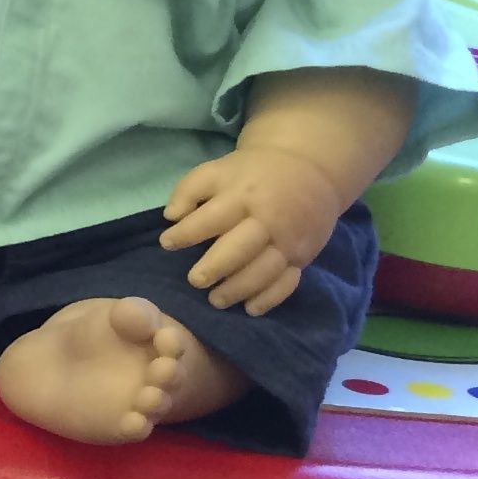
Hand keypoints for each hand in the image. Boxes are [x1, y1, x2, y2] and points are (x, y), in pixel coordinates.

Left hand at [159, 144, 343, 314]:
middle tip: (195, 281)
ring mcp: (290, 240)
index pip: (212, 218)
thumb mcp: (218, 170)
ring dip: (239, 289)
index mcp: (243, 195)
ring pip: (265, 270)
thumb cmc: (251, 174)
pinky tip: (250, 309)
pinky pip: (289, 281)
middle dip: (216, 267)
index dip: (187, 233)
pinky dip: (270, 298)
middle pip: (242, 248)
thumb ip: (189, 190)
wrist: (311, 169)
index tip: (167, 244)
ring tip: (216, 300)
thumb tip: (170, 217)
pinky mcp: (304, 255)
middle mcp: (269, 219)